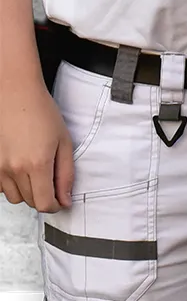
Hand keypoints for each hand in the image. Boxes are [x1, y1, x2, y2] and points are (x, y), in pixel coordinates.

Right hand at [0, 76, 73, 210]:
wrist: (16, 95)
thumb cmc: (41, 112)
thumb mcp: (64, 141)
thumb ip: (66, 174)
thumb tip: (65, 200)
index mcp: (37, 164)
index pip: (45, 204)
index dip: (56, 206)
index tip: (61, 201)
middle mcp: (15, 170)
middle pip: (30, 202)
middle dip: (44, 195)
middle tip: (50, 177)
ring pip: (15, 197)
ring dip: (27, 191)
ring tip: (34, 168)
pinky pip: (1, 188)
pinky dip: (11, 183)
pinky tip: (19, 165)